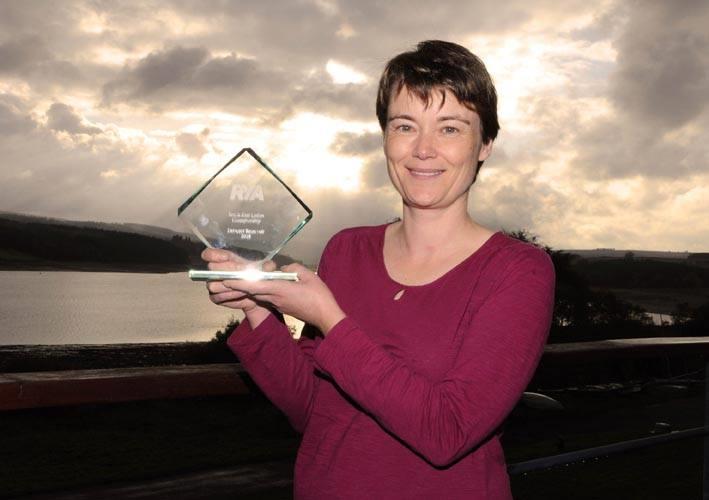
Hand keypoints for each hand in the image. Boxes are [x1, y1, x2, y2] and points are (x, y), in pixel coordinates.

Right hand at [202, 248, 275, 323]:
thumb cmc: (259, 278)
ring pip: (213, 285)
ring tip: (245, 291)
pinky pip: (217, 297)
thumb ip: (267, 267)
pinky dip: (231, 298)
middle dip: (226, 273)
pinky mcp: (216, 298)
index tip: (222, 258)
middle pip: (212, 269)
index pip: (211, 254)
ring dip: (230, 288)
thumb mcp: (266, 270)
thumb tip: (268, 267)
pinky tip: (242, 297)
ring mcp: (214, 284)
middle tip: (241, 277)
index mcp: (227, 259)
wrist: (258, 296)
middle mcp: (217, 271)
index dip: (213, 255)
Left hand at [222, 263, 345, 334]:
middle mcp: (275, 298)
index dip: (239, 283)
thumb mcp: (308, 275)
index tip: (226, 279)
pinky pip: (267, 298)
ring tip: (237, 280)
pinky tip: (259, 286)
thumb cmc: (319, 296)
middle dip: (238, 285)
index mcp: (280, 290)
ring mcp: (278, 304)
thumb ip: (293, 268)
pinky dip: (260, 292)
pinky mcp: (282, 307)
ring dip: (248, 288)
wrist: (325, 317)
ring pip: (259, 295)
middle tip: (224, 278)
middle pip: (253, 291)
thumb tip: (283, 270)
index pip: (254, 286)